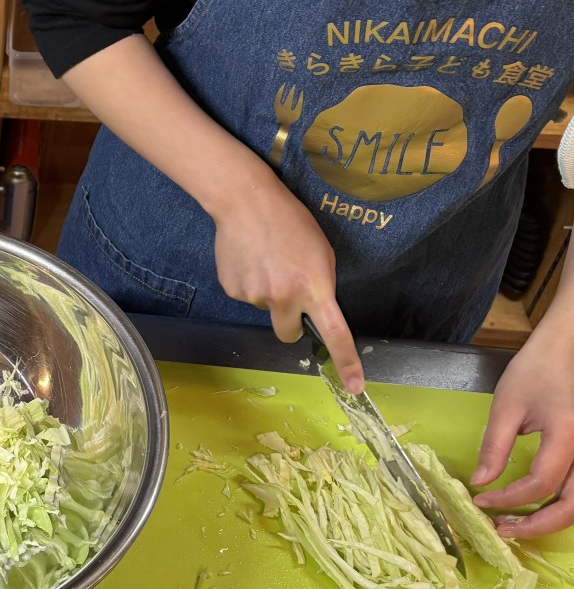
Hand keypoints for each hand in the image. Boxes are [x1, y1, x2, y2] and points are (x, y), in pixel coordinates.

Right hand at [211, 183, 364, 392]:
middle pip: (288, 333)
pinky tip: (248, 258)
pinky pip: (245, 296)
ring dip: (267, 292)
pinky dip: (248, 281)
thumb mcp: (320, 251)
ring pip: (264, 309)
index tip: (355, 387)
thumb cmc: (291, 220)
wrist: (245, 202)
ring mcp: (254, 296)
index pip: (335, 334)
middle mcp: (284, 298)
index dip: (347, 363)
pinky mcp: (232, 289)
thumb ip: (320, 284)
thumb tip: (311, 306)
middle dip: (290, 323)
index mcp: (314, 287)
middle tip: (287, 295)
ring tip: (265, 260)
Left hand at [470, 322, 573, 537]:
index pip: (541, 484)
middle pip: (572, 506)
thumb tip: (480, 483)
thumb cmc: (535, 371)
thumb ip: (494, 446)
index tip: (480, 500)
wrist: (566, 349)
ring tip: (516, 524)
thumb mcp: (507, 405)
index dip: (509, 499)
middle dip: (537, 524)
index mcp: (568, 435)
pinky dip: (562, 505)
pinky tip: (536, 506)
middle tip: (502, 530)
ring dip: (551, 519)